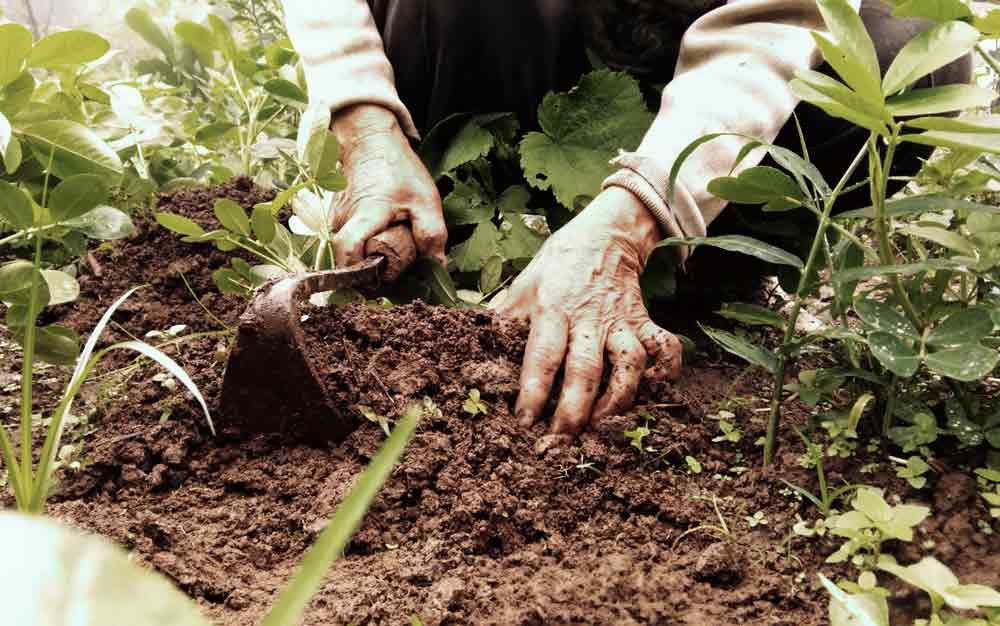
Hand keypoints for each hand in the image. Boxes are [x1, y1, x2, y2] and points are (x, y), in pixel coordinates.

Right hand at [329, 104, 447, 268]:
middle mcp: (341, 220)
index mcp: (363, 216)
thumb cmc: (398, 169)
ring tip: (393, 253)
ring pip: (349, 253)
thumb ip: (432, 235)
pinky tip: (383, 242)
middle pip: (349, 261)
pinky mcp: (336, 219)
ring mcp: (335, 220)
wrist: (370, 141)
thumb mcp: (425, 201)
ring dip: (369, 260)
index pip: (349, 255)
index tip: (386, 280)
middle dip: (372, 273)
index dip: (363, 276)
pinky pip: (348, 243)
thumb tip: (436, 268)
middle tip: (397, 271)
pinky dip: (364, 248)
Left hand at [494, 187, 682, 446]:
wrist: (605, 235)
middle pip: (585, 370)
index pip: (543, 356)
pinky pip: (664, 348)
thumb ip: (503, 318)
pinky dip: (665, 372)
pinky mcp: (645, 321)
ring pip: (628, 364)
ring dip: (617, 400)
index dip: (534, 392)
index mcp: (553, 308)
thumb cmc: (556, 266)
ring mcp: (621, 320)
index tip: (524, 423)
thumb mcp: (522, 284)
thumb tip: (472, 347)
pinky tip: (652, 392)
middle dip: (573, 412)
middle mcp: (589, 318)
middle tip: (558, 444)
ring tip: (601, 427)